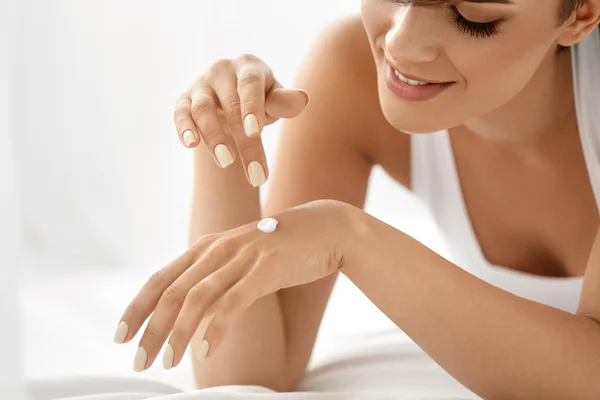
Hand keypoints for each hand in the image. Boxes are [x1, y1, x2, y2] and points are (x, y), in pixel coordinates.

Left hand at [113, 200, 358, 371]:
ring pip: (197, 298)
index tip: (120, 335)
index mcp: (207, 246)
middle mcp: (218, 248)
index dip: (137, 307)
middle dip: (150, 328)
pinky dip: (216, 328)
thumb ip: (215, 277)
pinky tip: (206, 351)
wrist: (325, 228)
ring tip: (167, 362)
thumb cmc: (281, 249)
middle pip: (172, 291)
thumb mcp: (240, 258)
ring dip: (177, 332)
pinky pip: (233, 301)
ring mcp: (242, 256)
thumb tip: (192, 313)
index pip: (161, 278)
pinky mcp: (266, 268)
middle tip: (139, 361)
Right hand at [173, 54, 309, 186]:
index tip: (254, 132)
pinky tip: (191, 145)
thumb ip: (284, 102)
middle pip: (231, 107)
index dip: (251, 107)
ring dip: (214, 138)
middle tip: (257, 176)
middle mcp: (222, 70)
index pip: (250, 84)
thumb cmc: (260, 101)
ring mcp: (200, 84)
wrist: (231, 99)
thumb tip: (302, 99)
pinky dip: (184, 129)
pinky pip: (181, 114)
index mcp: (248, 66)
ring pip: (202, 110)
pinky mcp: (184, 100)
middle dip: (245, 143)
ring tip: (226, 163)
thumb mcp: (275, 101)